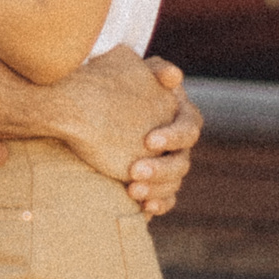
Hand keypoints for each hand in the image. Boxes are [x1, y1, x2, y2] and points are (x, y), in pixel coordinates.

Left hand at [126, 55, 199, 217]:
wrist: (89, 105)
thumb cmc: (115, 85)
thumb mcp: (133, 71)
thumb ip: (154, 71)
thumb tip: (173, 76)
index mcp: (180, 116)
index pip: (189, 129)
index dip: (173, 137)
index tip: (148, 141)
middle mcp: (178, 144)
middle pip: (182, 162)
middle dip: (160, 169)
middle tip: (133, 171)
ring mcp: (167, 164)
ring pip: (173, 183)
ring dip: (157, 189)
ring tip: (132, 190)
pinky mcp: (154, 182)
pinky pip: (165, 198)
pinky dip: (158, 204)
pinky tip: (144, 207)